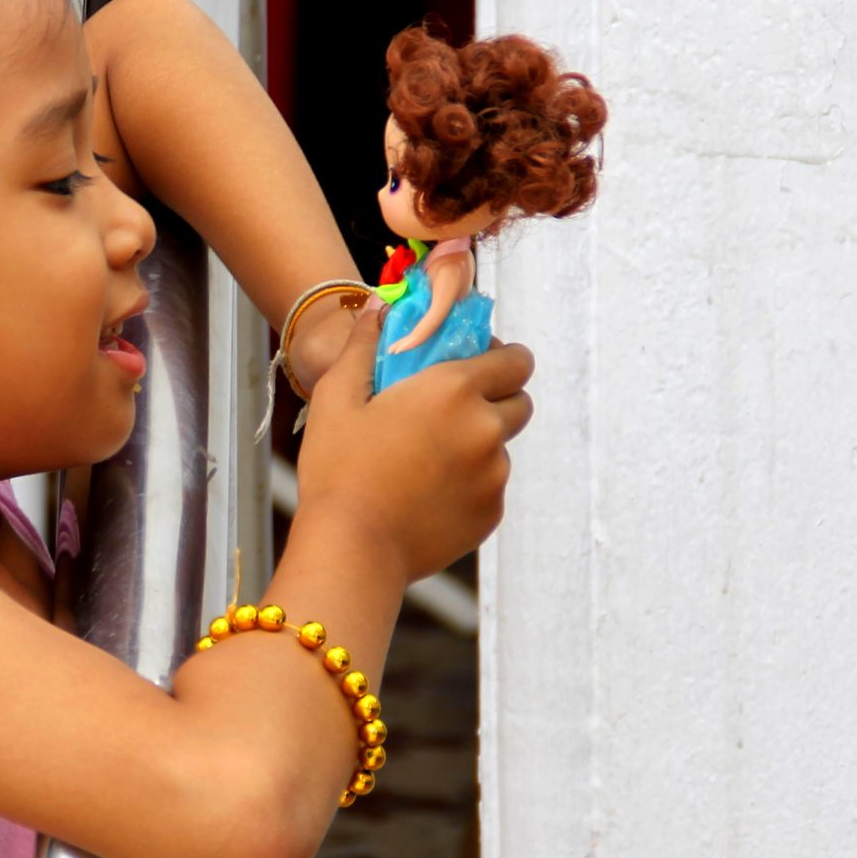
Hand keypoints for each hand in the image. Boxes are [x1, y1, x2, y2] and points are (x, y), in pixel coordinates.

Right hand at [292, 300, 533, 582]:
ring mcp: (493, 475)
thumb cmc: (338, 468)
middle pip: (519, 402)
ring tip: (428, 459)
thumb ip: (363, 346)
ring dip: (477, 444)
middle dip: (495, 399)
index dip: (501, 357)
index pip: (516, 360)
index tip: (476, 363)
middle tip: (451, 410)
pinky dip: (469, 484)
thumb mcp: (337, 397)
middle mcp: (486, 429)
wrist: (351, 549)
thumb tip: (379, 308)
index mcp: (454, 390)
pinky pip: (489, 487)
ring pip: (500, 448)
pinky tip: (427, 492)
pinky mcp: (490, 513)